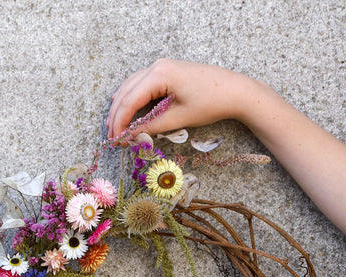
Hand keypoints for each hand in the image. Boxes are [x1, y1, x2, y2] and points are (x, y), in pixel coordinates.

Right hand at [106, 59, 254, 138]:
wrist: (234, 90)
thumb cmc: (210, 103)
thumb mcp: (179, 118)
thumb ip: (152, 127)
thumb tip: (131, 136)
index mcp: (159, 75)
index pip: (130, 100)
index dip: (119, 122)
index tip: (115, 140)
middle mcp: (157, 67)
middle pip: (126, 92)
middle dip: (116, 115)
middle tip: (111, 137)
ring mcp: (161, 67)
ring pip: (131, 86)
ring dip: (121, 106)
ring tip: (113, 126)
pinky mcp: (166, 71)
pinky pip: (140, 84)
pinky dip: (130, 97)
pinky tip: (123, 106)